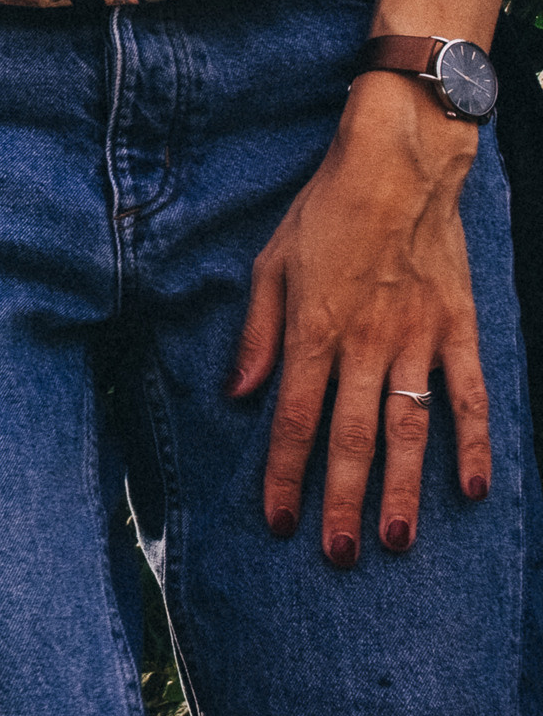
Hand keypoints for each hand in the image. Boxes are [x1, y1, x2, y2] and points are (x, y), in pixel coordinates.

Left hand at [230, 78, 492, 566]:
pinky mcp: (458, 327)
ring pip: (409, 430)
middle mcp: (366, 343)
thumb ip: (259, 333)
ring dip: (403, 490)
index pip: (295, 420)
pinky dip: (474, 443)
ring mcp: (418, 338)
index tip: (280, 520)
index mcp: (314, 329)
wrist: (399, 160)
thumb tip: (240, 393)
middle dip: (340, 502)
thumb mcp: (272, 261)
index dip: (286, 475)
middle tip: (337, 555)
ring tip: (396, 541)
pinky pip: (470, 396)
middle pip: (350, 439)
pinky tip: (470, 488)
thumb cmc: (326, 209)